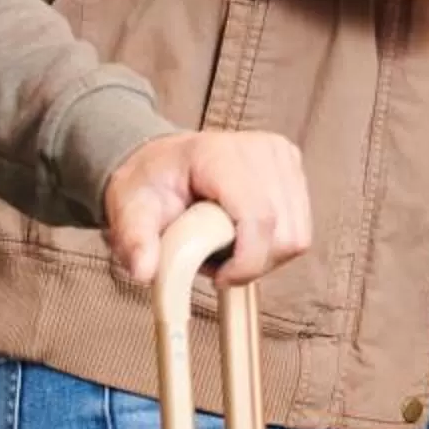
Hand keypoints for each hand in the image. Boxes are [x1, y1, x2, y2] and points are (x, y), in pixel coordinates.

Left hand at [103, 130, 312, 288]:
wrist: (164, 161)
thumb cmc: (149, 184)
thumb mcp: (129, 211)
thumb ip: (135, 242)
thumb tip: (145, 273)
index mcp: (220, 155)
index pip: (259, 217)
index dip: (247, 261)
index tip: (219, 278)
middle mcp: (262, 150)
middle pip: (285, 232)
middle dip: (254, 263)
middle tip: (218, 265)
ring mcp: (283, 157)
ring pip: (297, 234)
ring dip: (265, 256)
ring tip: (228, 249)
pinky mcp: (295, 169)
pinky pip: (299, 227)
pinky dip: (274, 244)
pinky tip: (244, 236)